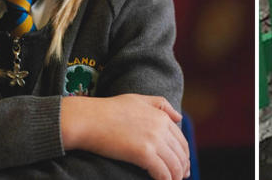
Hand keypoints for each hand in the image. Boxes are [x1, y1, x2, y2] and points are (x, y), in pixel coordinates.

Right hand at [61, 94, 189, 179]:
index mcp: (161, 116)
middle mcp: (161, 127)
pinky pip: (162, 171)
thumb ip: (161, 104)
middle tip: (181, 177)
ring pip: (174, 164)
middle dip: (182, 167)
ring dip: (176, 176)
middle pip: (180, 152)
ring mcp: (153, 140)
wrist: (89, 119)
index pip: (180, 139)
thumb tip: (179, 117)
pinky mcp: (143, 153)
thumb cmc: (109, 109)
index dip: (183, 154)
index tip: (182, 164)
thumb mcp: (138, 99)